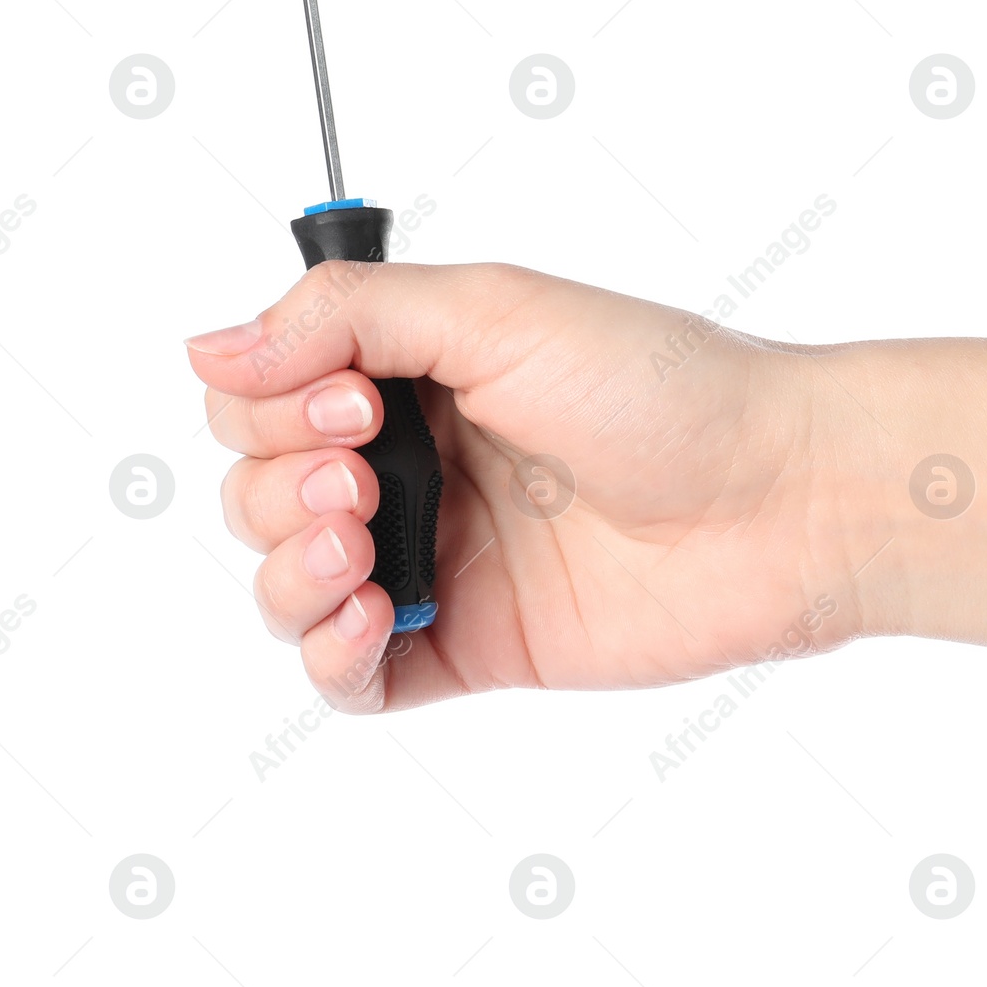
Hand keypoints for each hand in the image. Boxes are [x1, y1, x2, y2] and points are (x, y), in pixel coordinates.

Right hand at [187, 263, 856, 712]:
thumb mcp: (497, 310)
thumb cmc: (664, 386)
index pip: (268, 392)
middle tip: (362, 473)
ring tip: (358, 545)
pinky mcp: (473, 642)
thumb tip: (208, 345)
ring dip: (287, 567)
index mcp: (418, 371)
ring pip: (291, 583)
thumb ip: (347, 316)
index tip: (353, 401)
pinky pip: (353, 676)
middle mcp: (421, 462)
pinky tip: (374, 618)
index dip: (273, 403)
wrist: (778, 496)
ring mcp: (444, 557)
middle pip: (262, 488)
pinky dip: (331, 656)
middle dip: (278, 485)